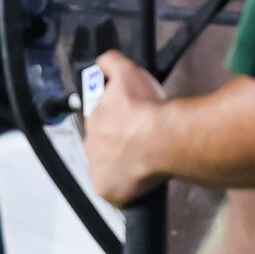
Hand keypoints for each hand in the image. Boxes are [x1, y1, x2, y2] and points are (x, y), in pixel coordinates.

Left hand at [83, 49, 168, 206]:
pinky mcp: (106, 190)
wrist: (163, 138)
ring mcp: (97, 170)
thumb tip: (103, 61)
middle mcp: (90, 146)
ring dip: (122, 165)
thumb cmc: (147, 108)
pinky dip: (124, 189)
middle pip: (104, 146)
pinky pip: (113, 192)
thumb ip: (112, 63)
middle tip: (141, 143)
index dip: (119, 123)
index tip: (133, 123)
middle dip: (119, 144)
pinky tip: (139, 182)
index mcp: (93, 120)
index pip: (102, 122)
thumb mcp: (128, 73)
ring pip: (108, 168)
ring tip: (144, 162)